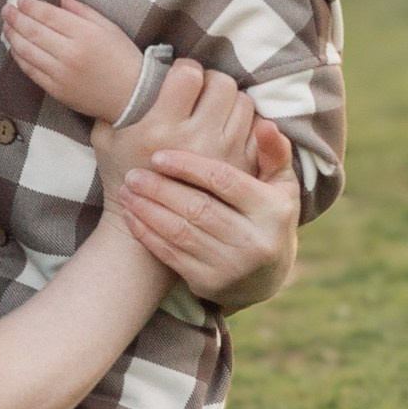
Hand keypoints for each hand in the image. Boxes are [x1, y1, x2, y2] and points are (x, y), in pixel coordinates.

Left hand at [0, 0, 149, 122]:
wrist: (131, 97)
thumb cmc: (123, 59)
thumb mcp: (110, 28)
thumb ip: (84, 12)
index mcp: (85, 34)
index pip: (49, 16)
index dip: (32, 7)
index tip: (21, 0)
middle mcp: (70, 53)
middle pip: (34, 32)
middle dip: (16, 18)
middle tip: (7, 10)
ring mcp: (61, 74)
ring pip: (28, 52)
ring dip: (13, 37)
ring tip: (7, 26)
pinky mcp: (56, 90)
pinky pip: (31, 71)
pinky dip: (19, 58)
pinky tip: (15, 48)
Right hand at [93, 57, 257, 205]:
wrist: (147, 227)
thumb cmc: (121, 174)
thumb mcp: (106, 137)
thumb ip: (114, 104)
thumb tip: (131, 68)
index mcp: (160, 128)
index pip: (189, 74)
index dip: (186, 68)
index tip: (181, 77)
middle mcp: (195, 141)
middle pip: (222, 84)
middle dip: (212, 81)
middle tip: (201, 91)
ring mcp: (222, 156)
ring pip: (244, 104)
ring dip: (231, 101)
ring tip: (214, 109)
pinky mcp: (241, 170)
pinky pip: (256, 129)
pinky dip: (245, 123)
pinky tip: (228, 128)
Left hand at [118, 122, 300, 310]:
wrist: (267, 276)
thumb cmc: (268, 215)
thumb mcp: (281, 184)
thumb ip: (273, 152)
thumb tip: (264, 124)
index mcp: (273, 211)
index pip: (224, 181)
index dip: (188, 167)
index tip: (159, 156)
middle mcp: (255, 242)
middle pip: (198, 208)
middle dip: (160, 190)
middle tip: (133, 174)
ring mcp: (232, 267)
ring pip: (180, 233)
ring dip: (148, 211)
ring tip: (126, 191)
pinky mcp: (210, 284)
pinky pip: (171, 256)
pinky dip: (148, 235)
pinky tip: (131, 217)